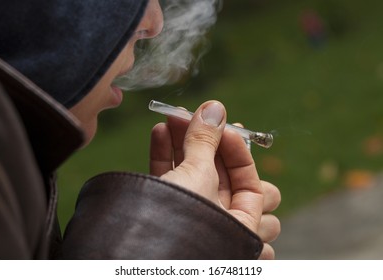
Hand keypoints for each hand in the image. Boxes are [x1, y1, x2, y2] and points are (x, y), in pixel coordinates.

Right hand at [150, 101, 280, 258]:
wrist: (131, 255)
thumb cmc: (180, 226)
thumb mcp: (198, 177)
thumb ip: (206, 140)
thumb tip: (214, 108)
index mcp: (242, 226)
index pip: (250, 181)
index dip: (239, 150)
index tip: (222, 126)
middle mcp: (219, 225)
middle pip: (222, 176)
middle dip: (211, 146)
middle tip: (202, 123)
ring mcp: (191, 218)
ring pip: (193, 176)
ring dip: (184, 144)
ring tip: (173, 118)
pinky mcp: (165, 212)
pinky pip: (170, 181)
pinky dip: (165, 156)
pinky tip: (159, 132)